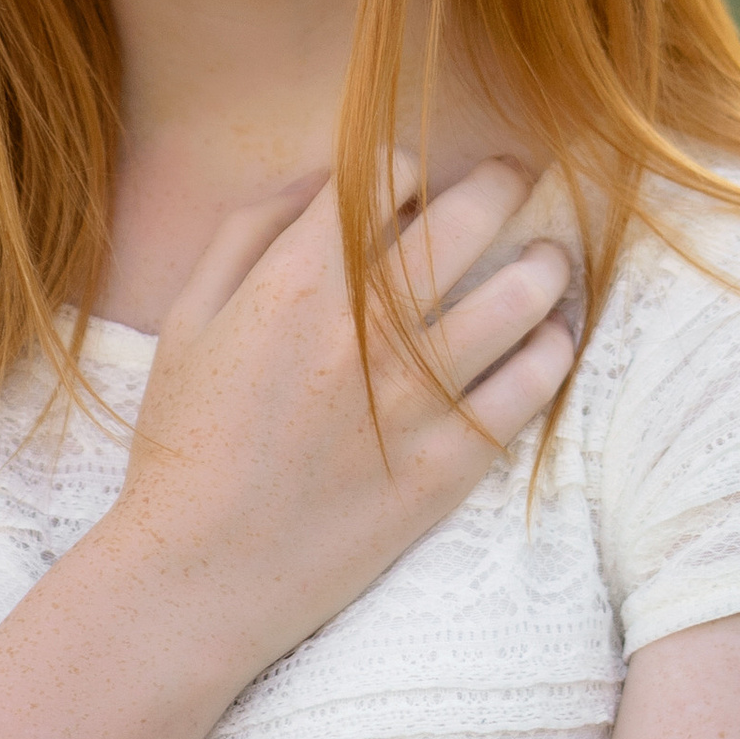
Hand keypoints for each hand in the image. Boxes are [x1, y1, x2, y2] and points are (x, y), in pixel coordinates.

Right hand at [101, 154, 575, 681]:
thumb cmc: (185, 439)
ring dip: (544, 262)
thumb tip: (320, 176)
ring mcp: (416, 398)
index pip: (388, 176)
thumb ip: (249, 231)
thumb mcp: (188, 316)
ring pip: (516, 297)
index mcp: (297, 279)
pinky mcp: (448, 464)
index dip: (409, 166)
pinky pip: (528, 390)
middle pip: (467, 220)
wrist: (201, 572)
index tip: (418, 181)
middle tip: (519, 172)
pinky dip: (553, 350)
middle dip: (503, 182)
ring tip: (550, 255)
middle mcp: (367, 327)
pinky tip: (554, 337)